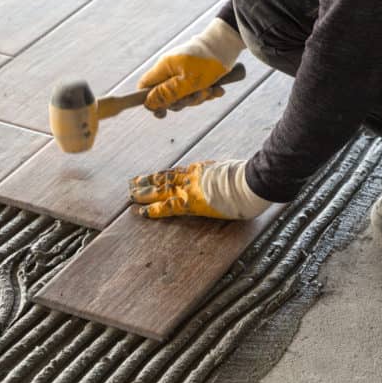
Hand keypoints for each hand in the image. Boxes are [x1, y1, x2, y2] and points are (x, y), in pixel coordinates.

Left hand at [129, 159, 270, 219]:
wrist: (251, 182)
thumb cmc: (248, 178)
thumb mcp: (231, 170)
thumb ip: (221, 173)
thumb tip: (223, 174)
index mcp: (201, 170)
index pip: (176, 173)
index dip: (162, 176)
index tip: (151, 177)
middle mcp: (191, 178)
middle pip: (164, 179)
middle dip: (147, 182)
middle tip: (132, 184)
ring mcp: (189, 189)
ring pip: (161, 190)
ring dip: (145, 194)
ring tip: (130, 195)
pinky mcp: (191, 203)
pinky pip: (168, 207)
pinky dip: (155, 210)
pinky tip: (142, 212)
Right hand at [138, 18, 244, 113]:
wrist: (228, 42)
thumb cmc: (208, 62)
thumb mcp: (188, 83)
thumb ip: (167, 94)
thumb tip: (148, 104)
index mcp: (163, 68)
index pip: (144, 87)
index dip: (150, 101)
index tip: (162, 111)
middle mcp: (170, 69)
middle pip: (166, 95)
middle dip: (183, 101)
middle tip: (198, 96)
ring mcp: (182, 70)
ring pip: (182, 94)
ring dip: (198, 97)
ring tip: (212, 90)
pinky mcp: (194, 72)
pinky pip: (194, 88)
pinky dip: (205, 91)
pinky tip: (217, 89)